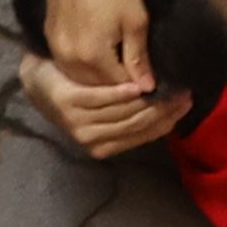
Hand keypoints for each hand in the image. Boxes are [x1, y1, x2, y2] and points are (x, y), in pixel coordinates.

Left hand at [18, 51, 190, 159]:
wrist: (39, 80)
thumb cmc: (77, 93)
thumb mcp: (104, 110)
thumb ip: (129, 116)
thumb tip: (167, 113)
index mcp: (105, 145)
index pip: (145, 135)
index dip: (168, 121)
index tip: (186, 103)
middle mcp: (93, 140)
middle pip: (137, 124)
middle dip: (163, 109)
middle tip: (183, 92)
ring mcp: (79, 124)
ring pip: (122, 113)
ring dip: (147, 100)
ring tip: (166, 84)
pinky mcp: (68, 104)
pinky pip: (100, 99)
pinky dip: (120, 92)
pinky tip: (136, 84)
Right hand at [40, 0, 153, 93]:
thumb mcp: (136, 22)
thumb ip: (138, 58)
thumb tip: (148, 88)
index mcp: (92, 57)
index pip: (118, 86)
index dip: (136, 84)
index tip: (148, 78)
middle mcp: (69, 57)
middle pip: (96, 85)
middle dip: (116, 82)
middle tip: (134, 72)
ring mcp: (56, 46)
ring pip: (79, 76)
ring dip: (97, 75)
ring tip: (116, 62)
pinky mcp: (49, 34)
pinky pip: (67, 60)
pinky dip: (82, 62)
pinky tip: (94, 52)